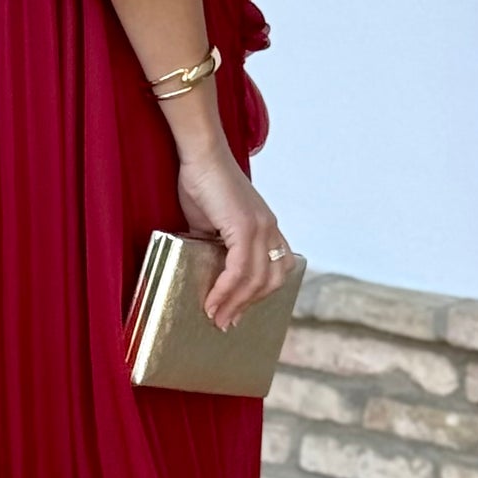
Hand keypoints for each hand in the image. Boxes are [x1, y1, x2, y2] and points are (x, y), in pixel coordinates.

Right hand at [174, 140, 293, 329]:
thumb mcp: (211, 223)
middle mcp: (270, 229)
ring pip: (257, 280)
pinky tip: (213, 301)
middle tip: (226, 322)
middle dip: (248, 306)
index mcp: (267, 228)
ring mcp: (261, 227)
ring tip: (216, 318)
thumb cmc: (202, 183)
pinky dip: (226, 290)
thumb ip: (215, 246)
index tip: (239, 312)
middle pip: (271, 281)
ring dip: (236, 304)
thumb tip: (207, 272)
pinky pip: (240, 270)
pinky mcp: (245, 226)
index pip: (276, 270)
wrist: (201, 155)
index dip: (260, 295)